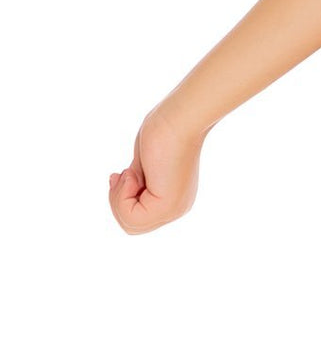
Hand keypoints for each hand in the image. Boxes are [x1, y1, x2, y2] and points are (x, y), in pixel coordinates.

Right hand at [108, 102, 207, 234]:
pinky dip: (123, 195)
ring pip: (130, 225)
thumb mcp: (144, 164)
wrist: (180, 118)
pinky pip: (131, 217)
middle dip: (117, 200)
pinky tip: (132, 174)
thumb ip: (137, 181)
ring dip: (119, 197)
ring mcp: (173, 209)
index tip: (121, 175)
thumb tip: (120, 188)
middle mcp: (176, 208)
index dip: (121, 200)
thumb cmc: (164, 131)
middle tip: (122, 174)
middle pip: (131, 226)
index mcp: (173, 199)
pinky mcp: (166, 205)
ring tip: (129, 173)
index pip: (137, 218)